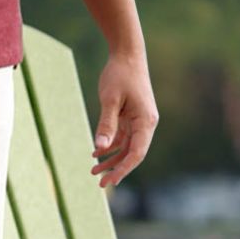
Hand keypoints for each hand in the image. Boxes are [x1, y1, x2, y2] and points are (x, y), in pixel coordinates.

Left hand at [91, 53, 157, 188]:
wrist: (127, 54)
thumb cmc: (120, 75)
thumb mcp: (110, 100)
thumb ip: (106, 124)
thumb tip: (100, 148)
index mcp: (146, 121)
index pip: (137, 152)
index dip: (124, 169)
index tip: (110, 181)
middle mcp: (146, 123)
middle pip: (133, 153)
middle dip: (117, 169)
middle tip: (100, 184)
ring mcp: (139, 120)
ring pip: (126, 147)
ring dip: (111, 159)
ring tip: (93, 170)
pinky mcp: (131, 116)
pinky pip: (122, 137)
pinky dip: (110, 145)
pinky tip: (96, 152)